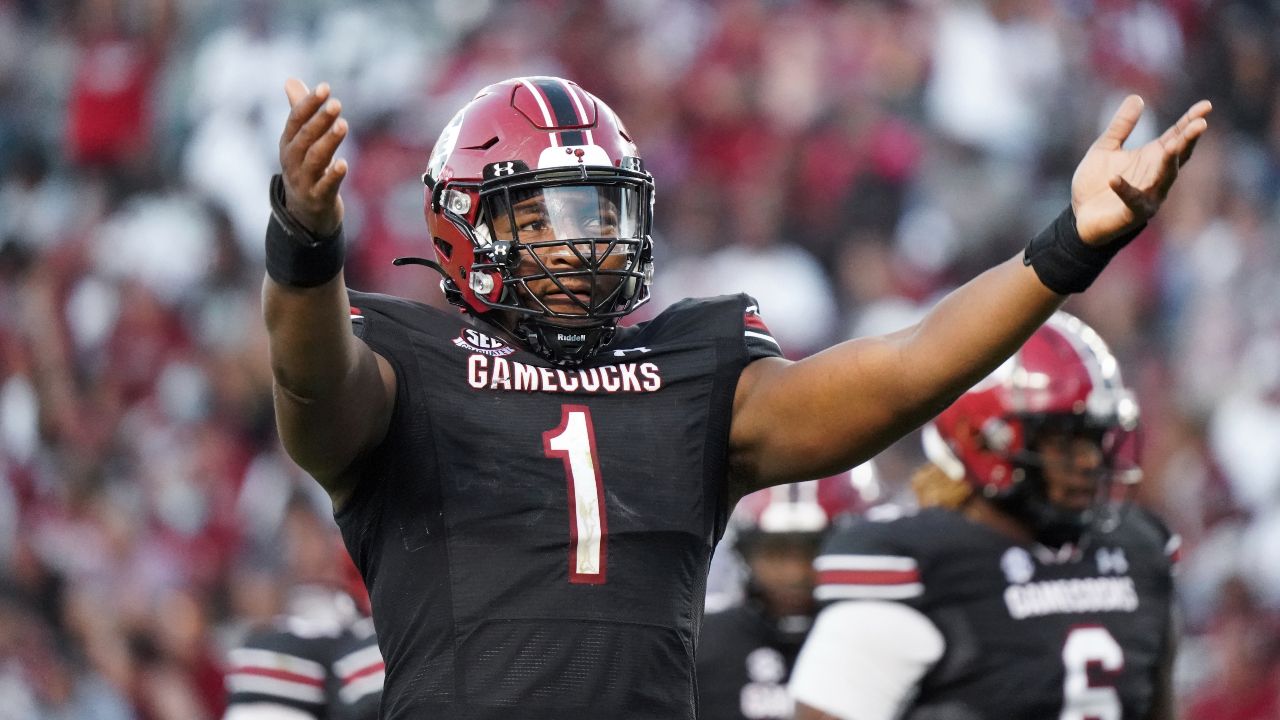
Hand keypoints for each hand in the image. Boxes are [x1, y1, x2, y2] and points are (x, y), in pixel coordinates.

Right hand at [279, 78, 348, 235]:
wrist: (304, 213)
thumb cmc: (305, 169)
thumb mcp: (300, 142)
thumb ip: (299, 111)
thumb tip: (291, 80)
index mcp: (288, 143)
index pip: (296, 119)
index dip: (308, 103)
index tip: (325, 87)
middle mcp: (292, 161)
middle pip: (305, 138)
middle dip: (320, 120)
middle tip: (337, 104)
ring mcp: (303, 181)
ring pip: (315, 159)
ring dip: (329, 142)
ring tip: (343, 125)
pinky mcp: (317, 198)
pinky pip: (324, 186)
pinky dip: (333, 175)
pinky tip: (343, 163)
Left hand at [1071, 96, 1211, 244]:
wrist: (1080, 216)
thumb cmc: (1096, 182)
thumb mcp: (1105, 148)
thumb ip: (1121, 126)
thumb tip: (1137, 97)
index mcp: (1153, 157)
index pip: (1176, 136)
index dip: (1190, 122)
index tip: (1206, 106)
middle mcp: (1157, 175)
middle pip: (1178, 155)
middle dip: (1188, 140)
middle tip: (1200, 124)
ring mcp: (1149, 195)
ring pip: (1165, 178)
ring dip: (1169, 162)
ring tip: (1171, 146)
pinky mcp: (1133, 213)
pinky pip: (1131, 200)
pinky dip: (1124, 190)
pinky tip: (1114, 180)